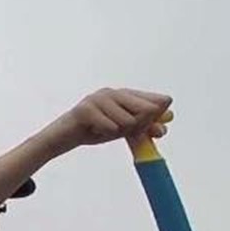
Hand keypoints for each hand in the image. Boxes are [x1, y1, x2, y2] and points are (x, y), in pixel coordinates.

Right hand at [42, 87, 172, 152]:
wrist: (61, 138)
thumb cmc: (94, 131)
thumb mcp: (123, 129)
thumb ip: (144, 125)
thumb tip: (167, 121)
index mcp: (124, 94)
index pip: (156, 101)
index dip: (159, 117)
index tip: (156, 132)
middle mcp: (113, 92)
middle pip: (147, 109)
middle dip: (141, 126)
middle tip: (123, 131)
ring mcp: (99, 98)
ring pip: (128, 121)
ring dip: (118, 132)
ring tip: (103, 130)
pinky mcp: (86, 109)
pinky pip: (110, 127)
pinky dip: (105, 134)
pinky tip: (92, 131)